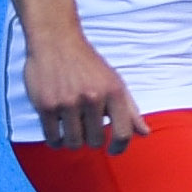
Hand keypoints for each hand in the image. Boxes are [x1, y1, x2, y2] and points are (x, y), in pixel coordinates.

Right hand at [22, 31, 150, 154]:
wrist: (56, 41)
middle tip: (86, 128)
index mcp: (114, 93)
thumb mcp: (115, 83)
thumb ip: (130, 110)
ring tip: (72, 129)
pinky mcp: (46, 105)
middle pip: (95, 141)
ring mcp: (68, 102)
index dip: (119, 147)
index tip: (113, 150)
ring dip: (73, 141)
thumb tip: (145, 133)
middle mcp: (93, 98)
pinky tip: (58, 133)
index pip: (123, 133)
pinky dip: (56, 140)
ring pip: (74, 142)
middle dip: (91, 139)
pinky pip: (52, 138)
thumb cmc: (89, 65)